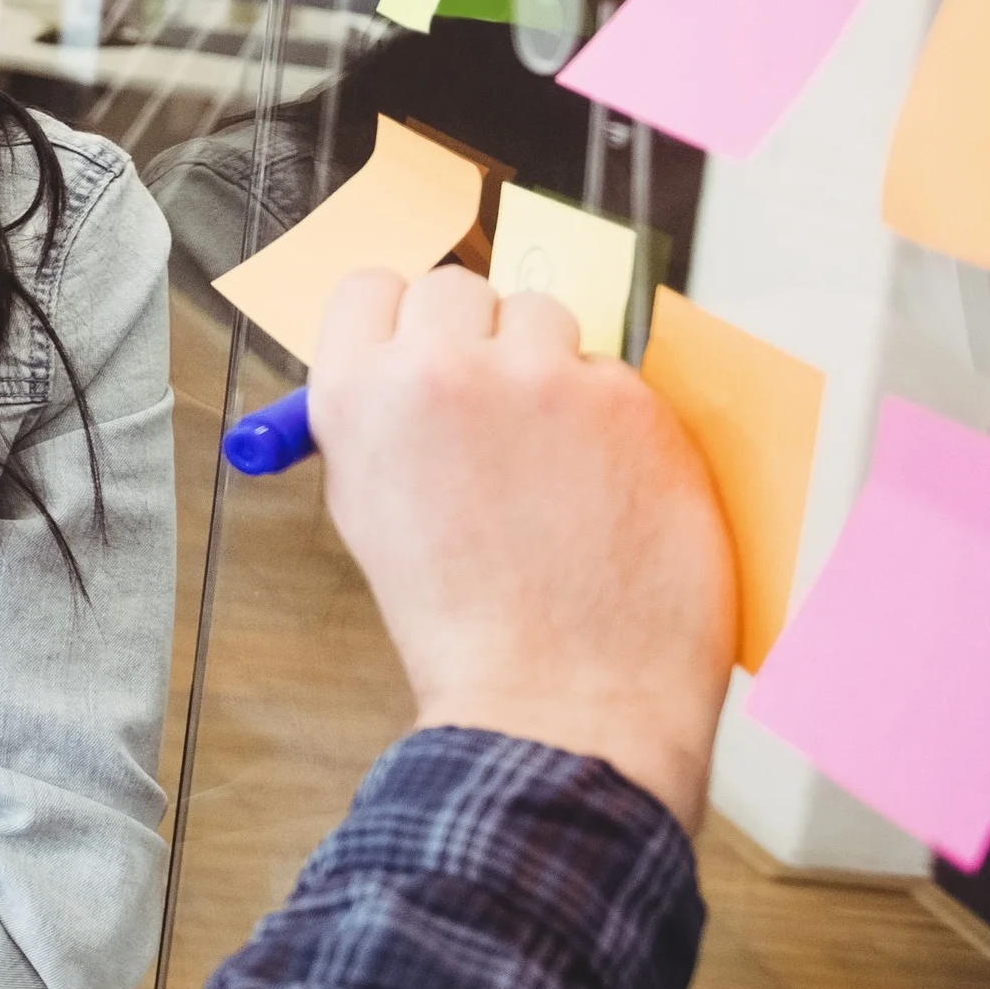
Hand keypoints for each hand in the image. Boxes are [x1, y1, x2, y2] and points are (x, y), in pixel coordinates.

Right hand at [300, 263, 733, 826]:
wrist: (556, 702)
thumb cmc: (465, 626)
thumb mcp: (370, 509)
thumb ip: (380, 418)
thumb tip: (407, 358)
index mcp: (359, 395)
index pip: (374, 286)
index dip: (402, 320)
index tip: (425, 347)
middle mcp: (443, 369)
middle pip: (459, 286)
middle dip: (478, 336)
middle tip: (495, 405)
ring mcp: (544, 379)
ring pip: (547, 318)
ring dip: (550, 368)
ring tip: (553, 463)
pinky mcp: (630, 402)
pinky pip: (615, 377)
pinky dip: (613, 424)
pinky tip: (604, 494)